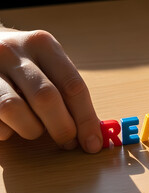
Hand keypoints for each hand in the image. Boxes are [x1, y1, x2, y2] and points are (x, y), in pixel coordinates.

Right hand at [0, 28, 101, 152]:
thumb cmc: (24, 66)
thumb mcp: (49, 67)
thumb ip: (70, 95)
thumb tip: (92, 134)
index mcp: (43, 45)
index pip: (72, 86)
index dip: (86, 119)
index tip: (93, 143)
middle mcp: (14, 51)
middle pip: (46, 97)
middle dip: (62, 128)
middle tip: (68, 143)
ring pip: (13, 108)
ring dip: (31, 129)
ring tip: (33, 129)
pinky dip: (7, 131)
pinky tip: (10, 124)